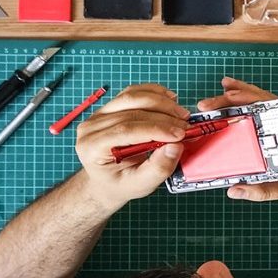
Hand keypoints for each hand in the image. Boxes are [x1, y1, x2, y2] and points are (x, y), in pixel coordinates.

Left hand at [76, 84, 190, 207]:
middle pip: (130, 110)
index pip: (125, 129)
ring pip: (132, 97)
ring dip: (160, 101)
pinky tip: (170, 100)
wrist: (106, 181)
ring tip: (181, 113)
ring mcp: (99, 113)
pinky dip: (154, 93)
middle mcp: (91, 126)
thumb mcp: (140, 185)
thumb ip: (158, 168)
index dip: (156, 128)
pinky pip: (133, 93)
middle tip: (186, 124)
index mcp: (92, 147)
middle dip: (163, 115)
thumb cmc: (121, 185)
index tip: (180, 134)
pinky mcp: (111, 106)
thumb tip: (175, 146)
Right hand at [198, 77, 277, 201]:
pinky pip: (266, 109)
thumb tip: (234, 190)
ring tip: (217, 94)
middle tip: (208, 103)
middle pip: (260, 98)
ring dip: (238, 96)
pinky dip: (249, 103)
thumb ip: (264, 190)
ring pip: (262, 100)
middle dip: (233, 97)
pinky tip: (233, 100)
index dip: (245, 98)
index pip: (268, 103)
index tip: (226, 98)